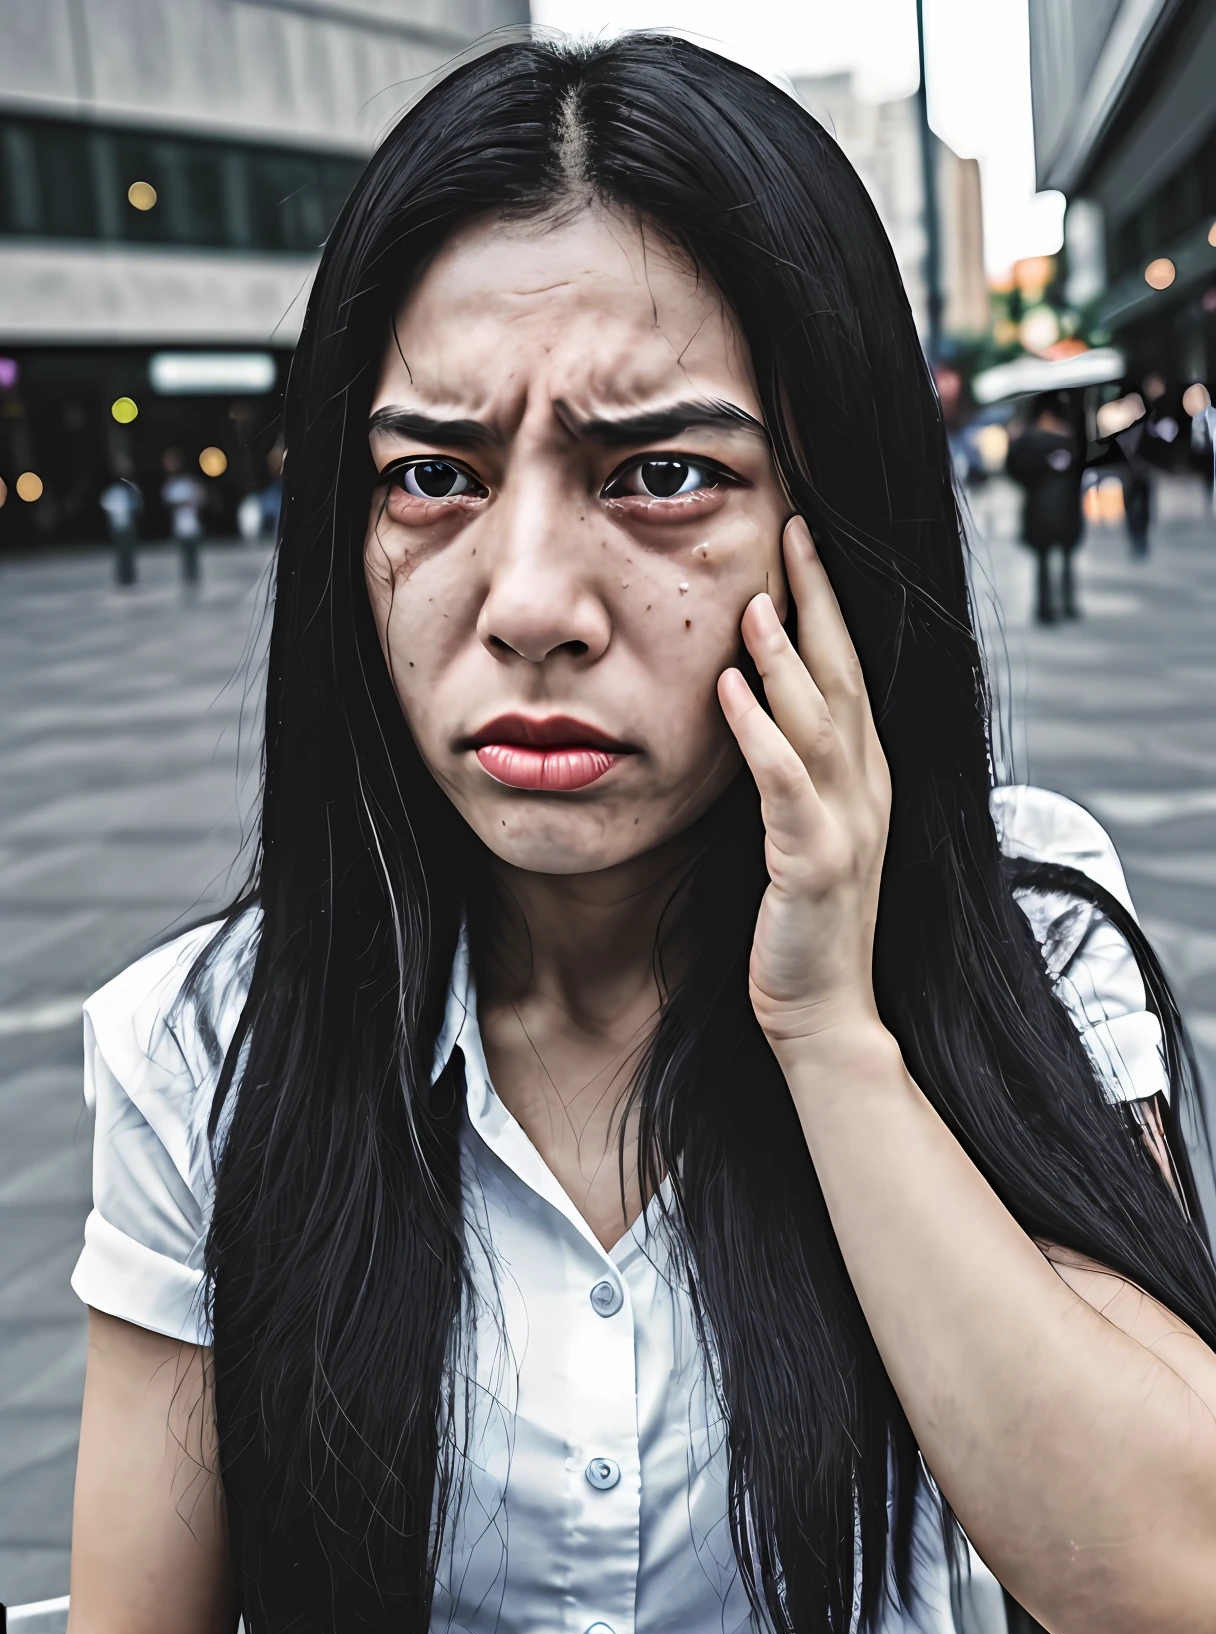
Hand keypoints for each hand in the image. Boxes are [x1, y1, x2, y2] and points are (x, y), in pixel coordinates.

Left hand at [717, 516, 891, 1054]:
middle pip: (845, 674)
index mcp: (865, 781)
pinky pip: (784, 782)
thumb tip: (748, 715)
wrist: (825, 1017)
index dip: (827, 608)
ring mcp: (848, 825)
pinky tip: (728, 687)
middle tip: (793, 530)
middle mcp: (868, 791)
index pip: (849, 675)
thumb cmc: (800, 932)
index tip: (801, 547)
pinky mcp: (816, 862)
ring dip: (786, 654)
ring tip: (756, 595)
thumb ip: (785, 777)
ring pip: (821, 717)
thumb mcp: (797, 838)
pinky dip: (758, 730)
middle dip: (819, 600)